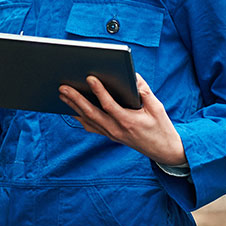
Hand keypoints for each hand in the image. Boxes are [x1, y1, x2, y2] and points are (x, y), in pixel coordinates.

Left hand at [59, 74, 185, 166]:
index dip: (99, 91)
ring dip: (74, 106)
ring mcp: (112, 134)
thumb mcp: (157, 107)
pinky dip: (80, 117)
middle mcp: (117, 130)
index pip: (109, 105)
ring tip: (62, 94)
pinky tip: (72, 108)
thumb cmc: (161, 127)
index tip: (89, 78)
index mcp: (129, 121)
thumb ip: (144, 91)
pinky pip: (91, 126)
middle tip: (62, 87)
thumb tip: (132, 75)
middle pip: (91, 113)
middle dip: (75, 99)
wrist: (163, 150)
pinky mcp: (110, 136)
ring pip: (88, 120)